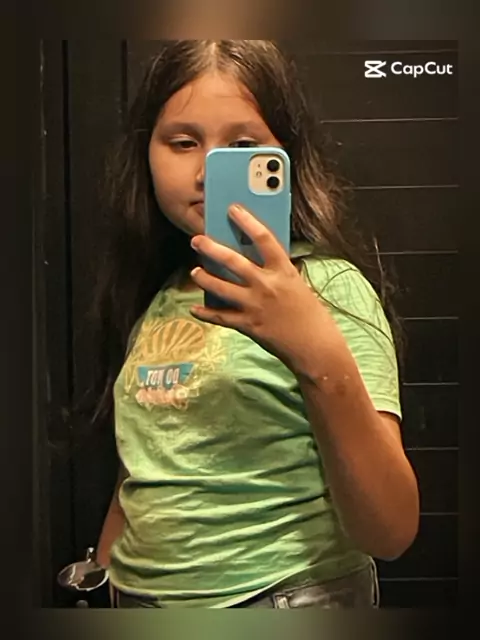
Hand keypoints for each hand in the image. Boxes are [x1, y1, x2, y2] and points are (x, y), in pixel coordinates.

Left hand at [189, 203, 327, 373]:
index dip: (247, 221)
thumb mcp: (298, 287)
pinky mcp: (248, 326)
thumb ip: (279, 274)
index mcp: (284, 271)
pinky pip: (221, 317)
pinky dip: (206, 313)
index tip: (233, 209)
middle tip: (196, 240)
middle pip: (233, 261)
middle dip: (211, 248)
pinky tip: (194, 309)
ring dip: (204, 278)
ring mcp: (255, 306)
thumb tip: (259, 262)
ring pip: (220, 287)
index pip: (264, 238)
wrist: (316, 348)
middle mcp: (267, 285)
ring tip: (195, 272)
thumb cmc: (312, 317)